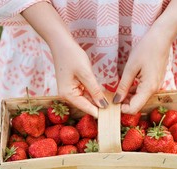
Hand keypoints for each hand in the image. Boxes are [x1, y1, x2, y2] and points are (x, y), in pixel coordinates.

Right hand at [21, 2, 106, 117]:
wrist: (61, 42)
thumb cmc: (72, 56)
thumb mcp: (86, 73)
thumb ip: (95, 91)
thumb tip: (103, 105)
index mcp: (68, 95)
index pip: (86, 108)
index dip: (99, 113)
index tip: (112, 118)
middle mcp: (67, 95)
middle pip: (86, 105)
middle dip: (99, 107)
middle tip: (116, 111)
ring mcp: (69, 91)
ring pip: (87, 99)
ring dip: (97, 100)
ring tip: (112, 104)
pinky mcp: (73, 86)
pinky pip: (85, 93)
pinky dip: (93, 93)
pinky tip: (103, 95)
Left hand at [114, 28, 170, 113]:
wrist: (162, 38)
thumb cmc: (146, 49)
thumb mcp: (130, 68)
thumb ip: (123, 86)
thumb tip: (117, 100)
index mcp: (148, 88)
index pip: (134, 109)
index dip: (122, 109)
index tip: (112, 102)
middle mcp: (154, 90)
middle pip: (137, 105)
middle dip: (124, 103)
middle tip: (112, 96)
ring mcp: (156, 86)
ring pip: (140, 99)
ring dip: (128, 98)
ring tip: (117, 90)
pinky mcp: (155, 82)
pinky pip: (143, 92)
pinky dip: (134, 92)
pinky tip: (126, 86)